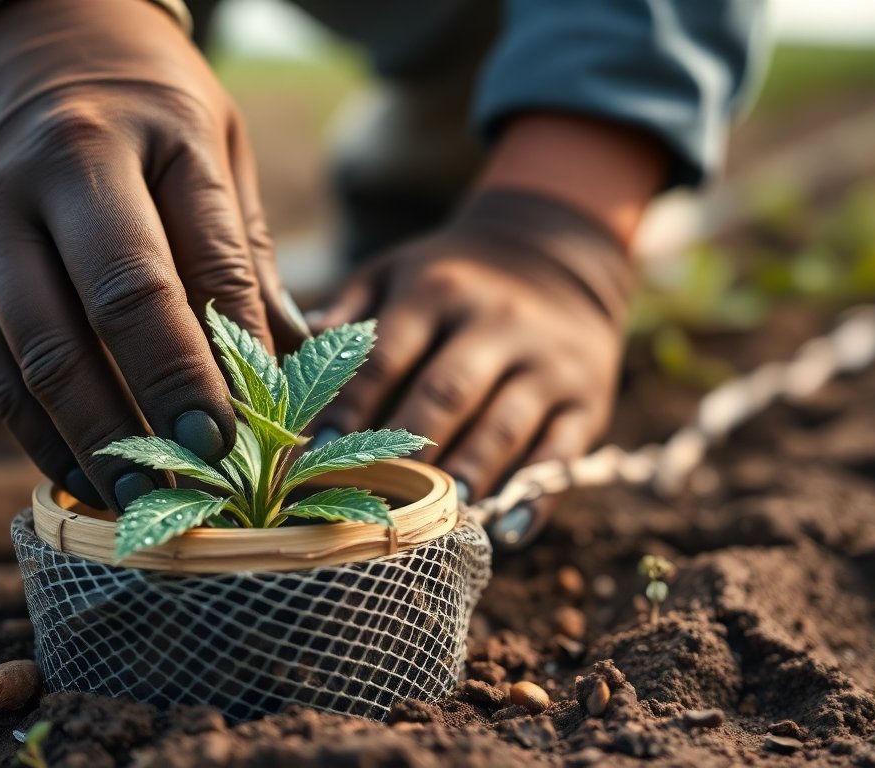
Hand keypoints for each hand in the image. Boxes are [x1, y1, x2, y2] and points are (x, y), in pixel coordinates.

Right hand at [0, 0, 305, 508]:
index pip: (200, 257)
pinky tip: (82, 477)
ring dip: (97, 440)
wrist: (15, 37)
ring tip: (148, 500)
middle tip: (211, 476)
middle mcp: (53, 177)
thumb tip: (294, 360)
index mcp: (141, 134)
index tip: (263, 430)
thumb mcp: (212, 139)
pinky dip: (36, 434)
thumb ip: (243, 247)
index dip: (233, 353)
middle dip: (165, 404)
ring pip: (39, 353)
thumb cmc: (141, 99)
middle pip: (113, 309)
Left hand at [313, 190, 632, 546]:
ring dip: (466, 477)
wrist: (557, 257)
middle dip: (405, 452)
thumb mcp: (394, 272)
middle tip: (366, 500)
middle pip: (446, 393)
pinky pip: (562, 453)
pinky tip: (505, 530)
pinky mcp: (587, 399)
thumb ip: (345, 316)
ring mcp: (548, 363)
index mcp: (437, 289)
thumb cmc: (450, 280)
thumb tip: (286, 373)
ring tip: (432, 524)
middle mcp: (496, 322)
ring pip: (503, 427)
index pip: (386, 355)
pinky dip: (535, 495)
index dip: (350, 408)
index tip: (315, 455)